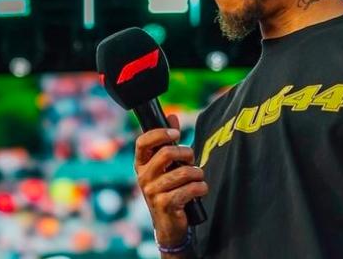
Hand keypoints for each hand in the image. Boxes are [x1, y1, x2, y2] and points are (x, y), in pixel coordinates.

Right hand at [133, 114, 207, 246]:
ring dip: (198, 174)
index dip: (159, 134)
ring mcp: (152, 192)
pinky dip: (201, 188)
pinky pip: (190, 189)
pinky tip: (199, 191)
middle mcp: (143, 177)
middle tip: (192, 160)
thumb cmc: (169, 190)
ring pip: (184, 172)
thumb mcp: (165, 166)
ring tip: (198, 178)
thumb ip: (168, 142)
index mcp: (141, 164)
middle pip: (167, 153)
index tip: (176, 133)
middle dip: (187, 153)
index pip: (142, 142)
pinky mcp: (165, 204)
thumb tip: (172, 116)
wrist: (168, 224)